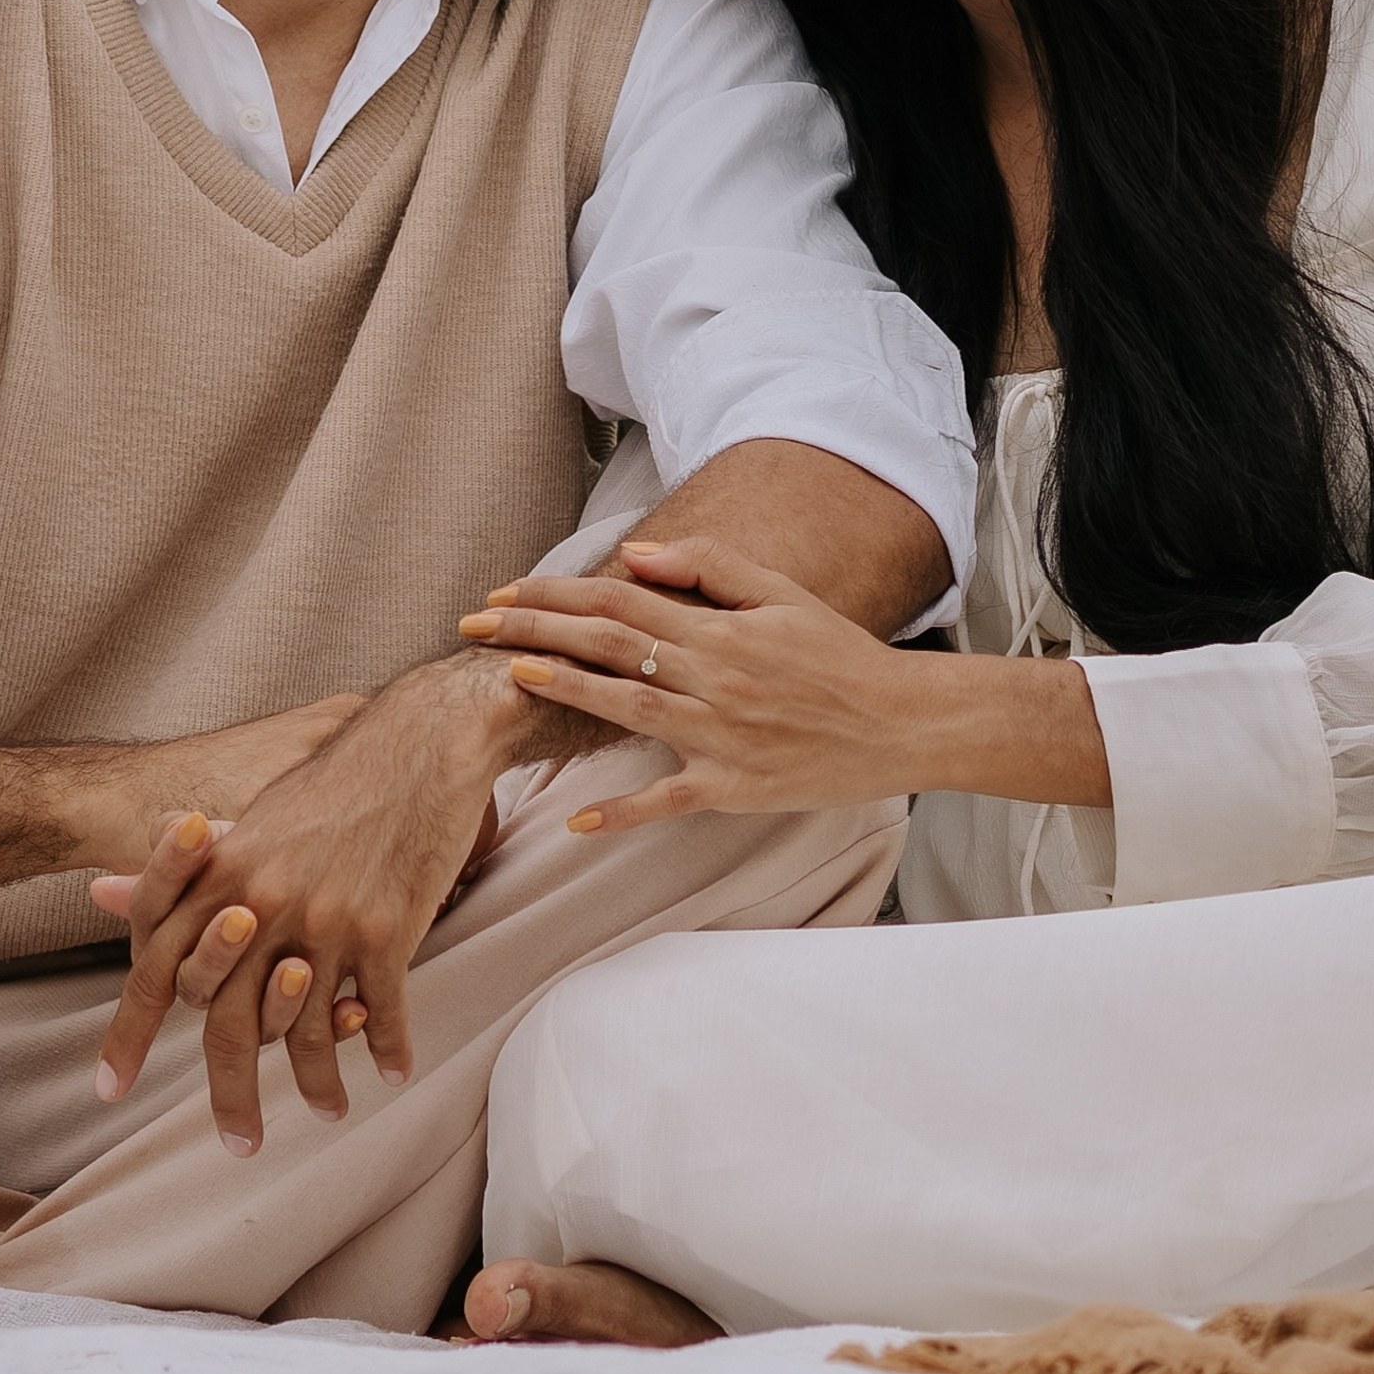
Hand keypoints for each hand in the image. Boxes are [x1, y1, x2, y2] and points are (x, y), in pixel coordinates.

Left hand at [87, 659, 519, 1146]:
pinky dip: (386, 1050)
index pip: (158, 970)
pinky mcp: (388, 928)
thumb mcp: (249, 820)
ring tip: (327, 1110)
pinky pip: (379, 1014)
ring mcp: (327, 920)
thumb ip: (179, 873)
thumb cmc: (334, 782)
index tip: (108, 1089)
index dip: (128, 1033)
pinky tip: (393, 1071)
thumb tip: (99, 892)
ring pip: (311, 1034)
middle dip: (231, 1097)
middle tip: (241, 1145)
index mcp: (222, 877)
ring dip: (319, 1083)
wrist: (421, 742)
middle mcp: (265, 904)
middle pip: (232, 1026)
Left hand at [459, 536, 917, 831]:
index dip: (554, 593)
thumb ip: (707, 568)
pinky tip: (575, 820)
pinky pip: (668, 800)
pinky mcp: (732, 788)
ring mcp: (719, 736)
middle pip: (608, 646)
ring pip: (627, 709)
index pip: (618, 600)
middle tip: (474, 626)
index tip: (504, 592)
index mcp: (718, 629)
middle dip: (534, 631)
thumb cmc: (839, 654)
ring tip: (510, 678)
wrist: (899, 721)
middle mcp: (711, 678)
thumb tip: (634, 554)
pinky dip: (621, 812)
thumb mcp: (780, 593)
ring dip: (565, 692)